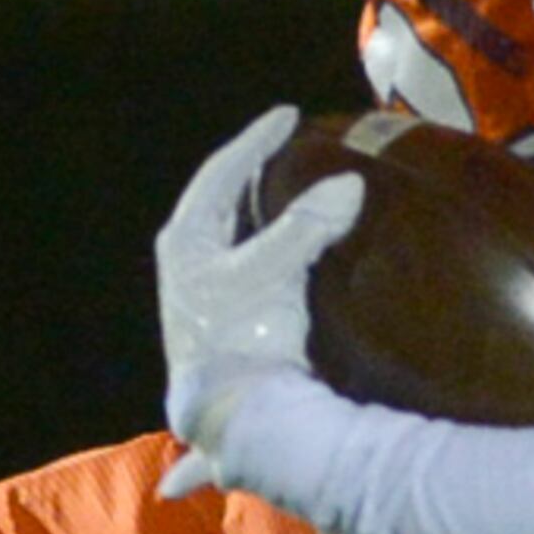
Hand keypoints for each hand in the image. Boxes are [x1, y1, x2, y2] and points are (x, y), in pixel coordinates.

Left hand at [155, 105, 357, 491]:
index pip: (220, 173)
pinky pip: (251, 266)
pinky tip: (296, 242)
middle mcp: (187, 264)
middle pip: (222, 202)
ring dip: (262, 211)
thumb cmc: (242, 339)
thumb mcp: (271, 273)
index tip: (287, 115)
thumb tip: (348, 186)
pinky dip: (273, 245)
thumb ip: (306, 226)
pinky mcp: (226, 323)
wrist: (235, 417)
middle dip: (253, 173)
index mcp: (186, 241)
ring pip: (235, 235)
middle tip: (287, 147)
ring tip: (294, 187)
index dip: (255, 140)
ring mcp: (203, 296)